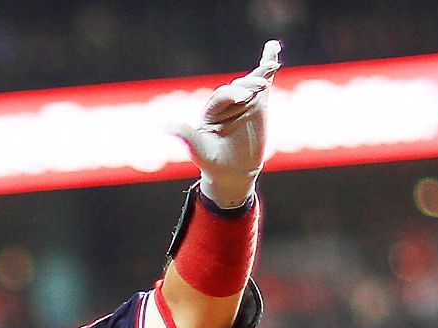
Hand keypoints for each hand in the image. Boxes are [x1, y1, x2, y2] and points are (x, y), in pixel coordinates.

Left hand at [172, 40, 280, 207]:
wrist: (232, 171)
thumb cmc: (214, 162)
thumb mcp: (200, 152)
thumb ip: (186, 137)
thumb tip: (164, 126)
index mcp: (211, 110)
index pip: (222, 96)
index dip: (232, 95)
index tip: (244, 98)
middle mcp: (226, 103)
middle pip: (238, 87)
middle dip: (248, 85)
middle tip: (259, 87)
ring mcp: (244, 101)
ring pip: (252, 83)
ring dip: (260, 75)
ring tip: (269, 70)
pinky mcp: (258, 103)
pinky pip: (263, 80)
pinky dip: (267, 62)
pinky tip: (273, 46)